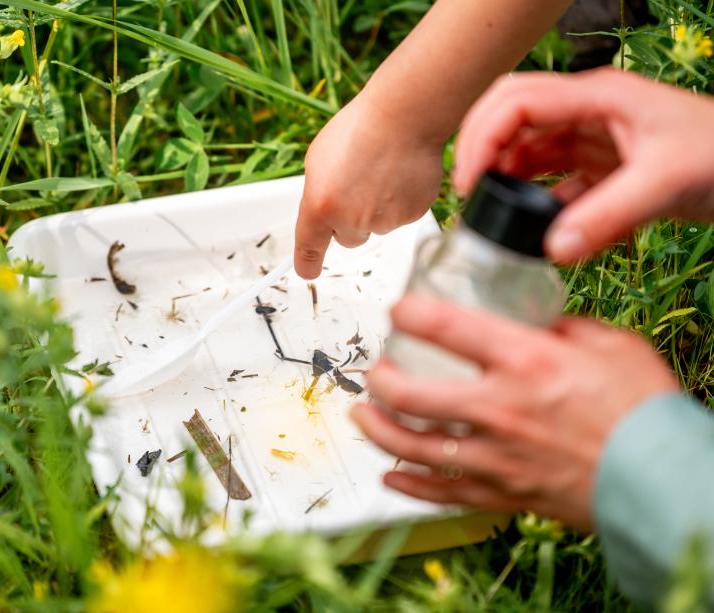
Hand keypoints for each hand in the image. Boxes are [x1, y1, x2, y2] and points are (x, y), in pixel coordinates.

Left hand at [294, 93, 443, 278]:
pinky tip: (399, 175)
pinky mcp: (411, 216)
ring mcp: (384, 221)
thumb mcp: (318, 160)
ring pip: (375, 227)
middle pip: (347, 238)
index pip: (309, 246)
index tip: (307, 271)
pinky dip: (400, 201)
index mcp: (320, 205)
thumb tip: (322, 212)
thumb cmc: (360, 129)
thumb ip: (317, 194)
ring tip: (380, 172)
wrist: (403, 116)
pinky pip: (400, 217)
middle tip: (358, 184)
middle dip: (350, 219)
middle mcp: (351, 220)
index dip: (307, 262)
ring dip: (376, 208)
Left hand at [351, 293, 678, 529]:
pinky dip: (409, 484)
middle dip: (379, 379)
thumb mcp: (609, 344)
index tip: (398, 309)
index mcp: (525, 361)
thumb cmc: (642, 408)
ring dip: (377, 430)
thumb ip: (559, 327)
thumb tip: (528, 318)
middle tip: (374, 371)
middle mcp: (500, 408)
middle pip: (409, 393)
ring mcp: (495, 456)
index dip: (408, 312)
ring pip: (412, 445)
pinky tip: (390, 474)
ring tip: (362, 416)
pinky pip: (441, 491)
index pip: (445, 326)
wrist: (662, 477)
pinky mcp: (501, 492)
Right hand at [453, 68, 713, 262]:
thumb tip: (553, 248)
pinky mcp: (601, 168)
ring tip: (494, 214)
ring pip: (527, 150)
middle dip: (480, 149)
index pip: (516, 101)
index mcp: (598, 98)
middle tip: (467, 193)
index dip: (482, 138)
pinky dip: (537, 204)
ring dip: (505, 178)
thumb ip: (607, 217)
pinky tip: (536, 230)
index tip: (469, 182)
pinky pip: (552, 182)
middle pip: (509, 115)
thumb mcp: (666, 182)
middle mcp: (588, 113)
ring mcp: (593, 139)